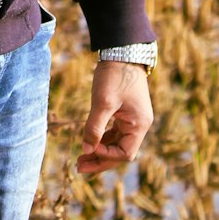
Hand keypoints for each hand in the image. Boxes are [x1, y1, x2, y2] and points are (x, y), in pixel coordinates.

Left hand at [77, 60, 153, 176]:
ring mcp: (133, 119)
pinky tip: (89, 142)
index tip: (88, 148)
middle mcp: (139, 125)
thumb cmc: (115, 76)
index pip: (124, 153)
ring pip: (116, 143)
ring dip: (100, 150)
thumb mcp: (103, 102)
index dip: (106, 155)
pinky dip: (102, 138)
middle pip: (120, 151)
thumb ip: (94, 127)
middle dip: (100, 159)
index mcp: (139, 125)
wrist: (122, 52)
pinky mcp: (125, 112)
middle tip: (79, 167)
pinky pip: (114, 132)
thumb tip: (87, 149)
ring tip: (81, 158)